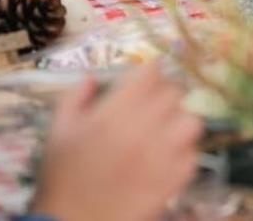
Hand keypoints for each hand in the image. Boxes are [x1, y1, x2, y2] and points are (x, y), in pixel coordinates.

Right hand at [30, 66, 202, 220]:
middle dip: (164, 94)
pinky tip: (168, 155)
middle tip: (153, 105)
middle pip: (174, 93)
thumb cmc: (63, 176)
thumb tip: (93, 77)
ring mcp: (163, 156)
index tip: (146, 78)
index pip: (152, 73)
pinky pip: (193, 155)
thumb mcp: (59, 129)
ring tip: (167, 129)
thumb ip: (76, 96)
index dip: (150, 72)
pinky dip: (184, 151)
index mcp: (116, 112)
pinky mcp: (173, 181)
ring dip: (180, 121)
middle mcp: (144, 129)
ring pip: (191, 121)